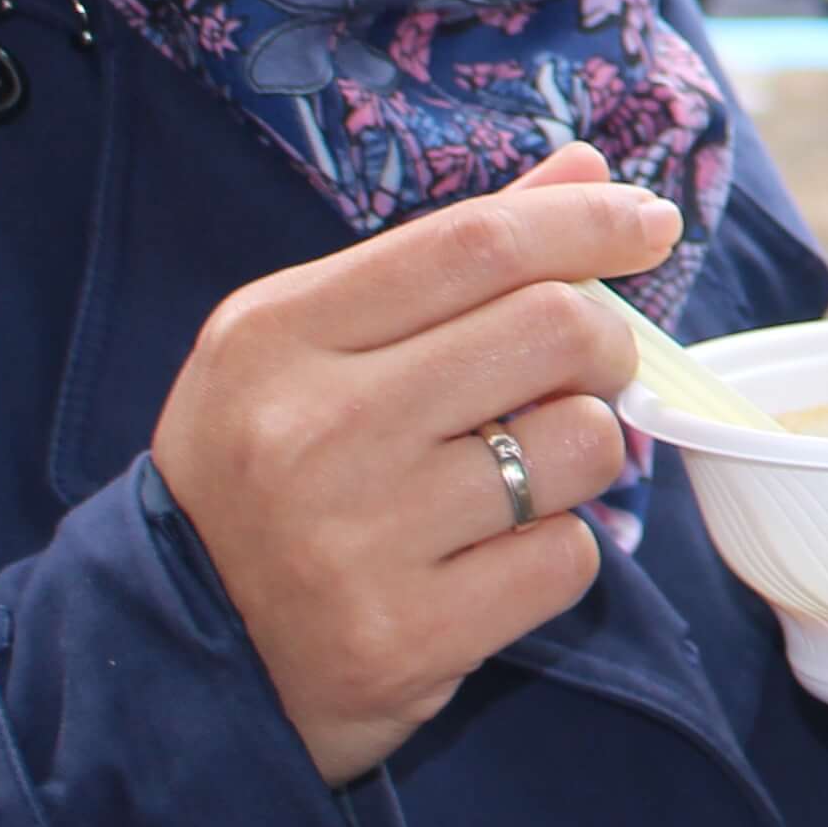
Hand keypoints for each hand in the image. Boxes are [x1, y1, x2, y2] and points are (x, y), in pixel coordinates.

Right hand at [150, 142, 667, 786]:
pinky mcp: (407, 637)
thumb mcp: (309, 341)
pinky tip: (492, 555)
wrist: (180, 654)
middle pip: (551, 328)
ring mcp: (359, 540)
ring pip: (580, 444)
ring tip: (523, 469)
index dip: (585, 222)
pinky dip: (556, 549)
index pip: (474, 243)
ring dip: (583, 451)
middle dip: (607, 339)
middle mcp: (314, 430)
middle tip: (592, 365)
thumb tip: (584, 172)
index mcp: (279, 334)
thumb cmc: (263, 470)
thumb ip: (444, 258)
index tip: (647, 221)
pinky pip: (566, 558)